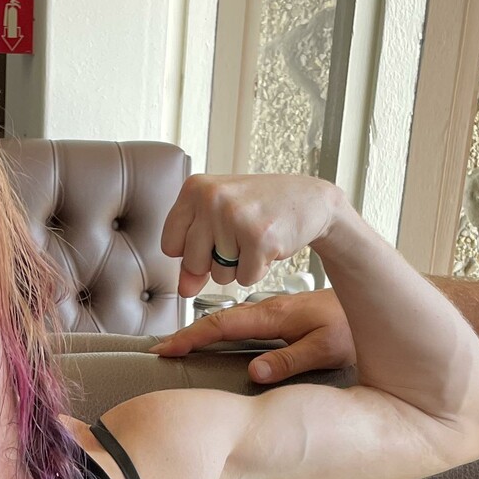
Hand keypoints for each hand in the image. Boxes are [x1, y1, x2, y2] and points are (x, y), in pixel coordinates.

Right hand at [149, 286, 354, 384]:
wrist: (384, 302)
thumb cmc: (359, 328)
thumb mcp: (327, 348)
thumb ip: (291, 359)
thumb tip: (255, 372)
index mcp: (277, 317)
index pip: (223, 326)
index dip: (191, 338)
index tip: (165, 350)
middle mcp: (272, 311)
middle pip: (221, 322)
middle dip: (188, 335)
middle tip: (161, 350)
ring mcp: (277, 312)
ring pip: (232, 321)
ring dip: (204, 332)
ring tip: (180, 346)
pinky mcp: (285, 317)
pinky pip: (245, 323)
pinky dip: (224, 330)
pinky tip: (219, 340)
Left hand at [160, 173, 346, 297]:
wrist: (309, 199)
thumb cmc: (260, 208)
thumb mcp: (218, 222)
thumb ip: (194, 255)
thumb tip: (183, 290)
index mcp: (194, 188)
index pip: (169, 245)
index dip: (191, 251)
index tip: (212, 236)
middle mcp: (211, 198)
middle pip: (192, 263)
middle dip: (215, 262)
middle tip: (238, 237)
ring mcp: (235, 217)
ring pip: (219, 274)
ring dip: (239, 266)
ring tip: (254, 238)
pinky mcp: (259, 239)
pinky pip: (245, 278)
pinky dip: (258, 270)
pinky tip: (268, 245)